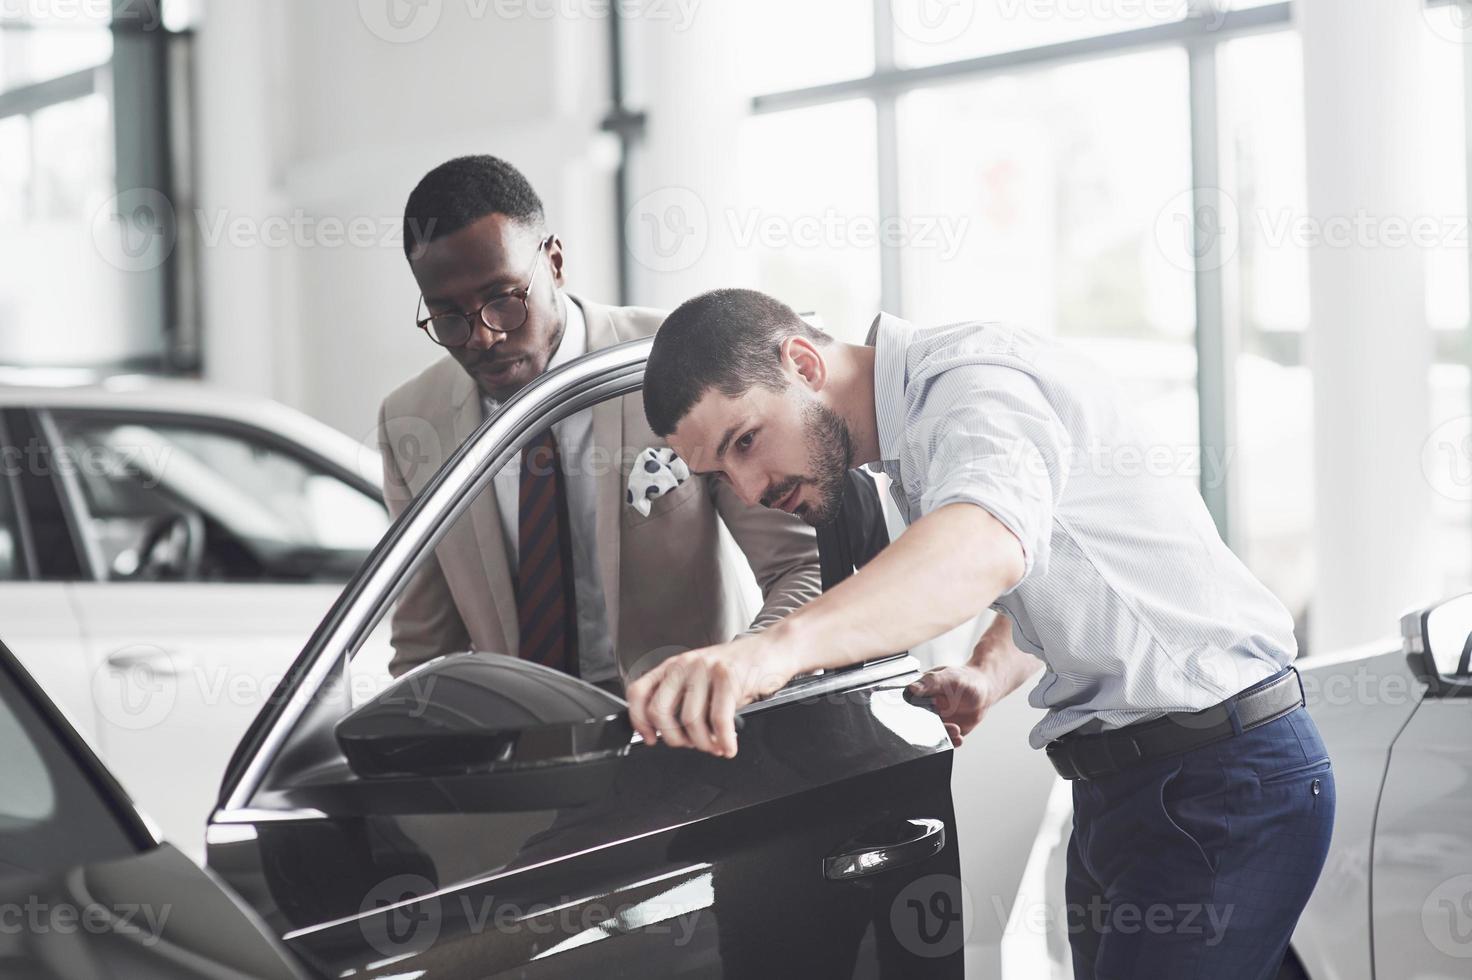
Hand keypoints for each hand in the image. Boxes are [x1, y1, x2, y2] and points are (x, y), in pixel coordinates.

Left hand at [626, 635, 796, 757]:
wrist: (774, 648)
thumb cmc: (740, 667)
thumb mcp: (703, 678)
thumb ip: (683, 698)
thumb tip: (668, 732)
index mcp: (673, 666)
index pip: (638, 693)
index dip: (638, 721)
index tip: (649, 738)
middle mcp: (685, 665)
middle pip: (659, 711)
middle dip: (673, 738)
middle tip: (689, 744)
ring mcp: (706, 669)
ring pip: (690, 720)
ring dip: (703, 743)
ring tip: (715, 746)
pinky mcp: (729, 676)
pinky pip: (719, 720)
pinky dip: (723, 740)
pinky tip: (728, 745)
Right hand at [907, 663, 1000, 747]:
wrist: (983, 690)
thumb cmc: (965, 679)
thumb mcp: (949, 677)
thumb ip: (932, 682)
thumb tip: (912, 688)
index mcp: (919, 694)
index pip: (908, 706)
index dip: (912, 714)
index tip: (926, 716)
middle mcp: (924, 709)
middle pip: (918, 724)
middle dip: (930, 729)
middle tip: (947, 725)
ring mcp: (935, 721)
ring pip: (931, 734)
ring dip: (943, 735)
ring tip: (956, 730)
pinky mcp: (945, 732)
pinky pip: (944, 740)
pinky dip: (950, 742)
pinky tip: (958, 738)